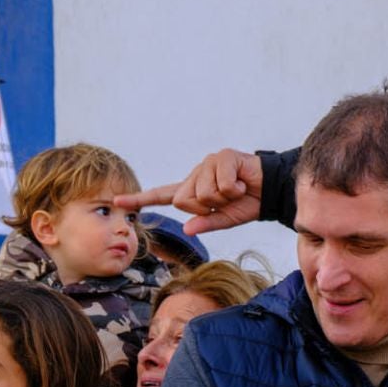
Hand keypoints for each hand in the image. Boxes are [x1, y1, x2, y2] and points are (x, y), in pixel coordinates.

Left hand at [114, 148, 262, 234]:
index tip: (117, 202)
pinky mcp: (222, 157)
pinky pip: (221, 184)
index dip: (140, 199)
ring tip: (236, 191)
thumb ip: (205, 224)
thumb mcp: (224, 220)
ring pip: (202, 193)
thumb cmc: (246, 203)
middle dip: (205, 208)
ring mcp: (207, 163)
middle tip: (225, 202)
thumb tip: (187, 229)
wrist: (270, 190)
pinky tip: (243, 182)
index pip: (162, 196)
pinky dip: (235, 189)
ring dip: (223, 199)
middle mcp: (196, 174)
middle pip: (183, 200)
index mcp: (193, 190)